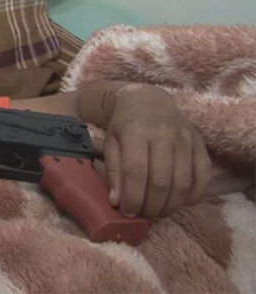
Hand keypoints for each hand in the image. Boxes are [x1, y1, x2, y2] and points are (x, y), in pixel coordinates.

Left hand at [102, 84, 211, 218]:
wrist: (149, 101)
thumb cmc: (125, 125)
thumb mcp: (110, 143)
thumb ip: (112, 171)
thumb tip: (116, 201)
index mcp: (136, 131)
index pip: (136, 171)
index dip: (132, 197)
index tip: (127, 212)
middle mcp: (164, 134)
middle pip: (161, 180)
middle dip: (152, 205)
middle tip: (144, 215)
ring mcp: (185, 138)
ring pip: (183, 181)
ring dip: (171, 204)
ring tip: (159, 211)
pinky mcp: (200, 143)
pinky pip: (204, 174)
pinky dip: (195, 194)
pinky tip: (182, 202)